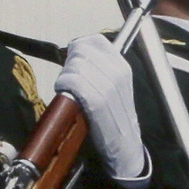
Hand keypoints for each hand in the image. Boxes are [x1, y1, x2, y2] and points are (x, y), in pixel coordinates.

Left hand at [56, 35, 145, 180]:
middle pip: (80, 51)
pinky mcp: (98, 101)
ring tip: (69, 91)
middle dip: (69, 64)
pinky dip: (64, 86)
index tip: (75, 62)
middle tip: (70, 81)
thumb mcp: (114, 87)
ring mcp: (109, 86)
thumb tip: (75, 50)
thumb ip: (100, 66)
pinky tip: (66, 95)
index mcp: (122, 65)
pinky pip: (73, 81)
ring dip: (65, 77)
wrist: (125, 147)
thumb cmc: (114, 117)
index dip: (78, 48)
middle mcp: (118, 72)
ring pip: (74, 65)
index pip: (93, 41)